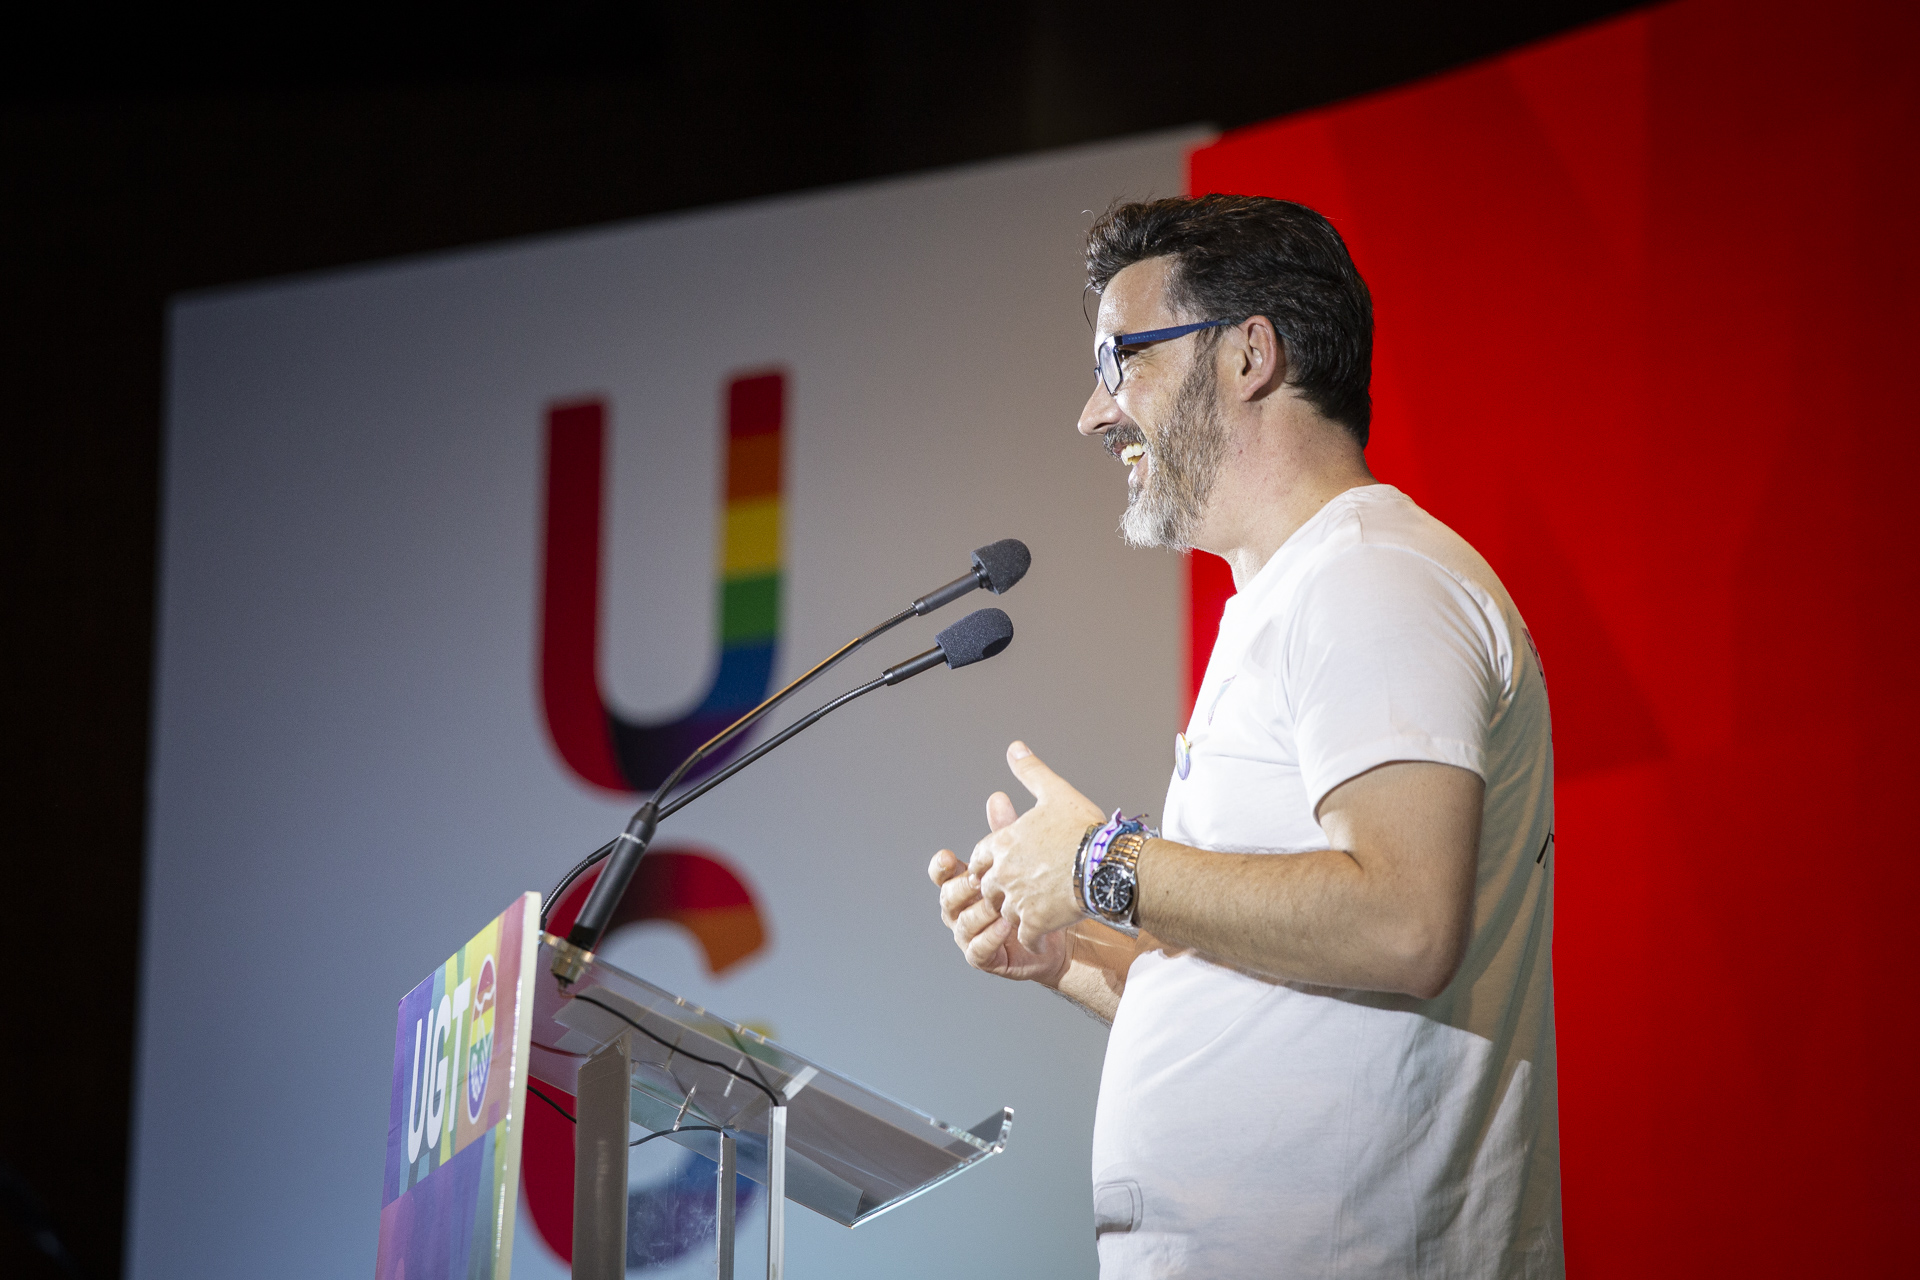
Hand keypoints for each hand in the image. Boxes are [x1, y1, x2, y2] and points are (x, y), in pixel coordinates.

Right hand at [929, 787, 1069, 984]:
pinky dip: (990, 938)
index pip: (942, 873)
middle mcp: (962, 909)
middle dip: (961, 889)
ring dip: (980, 913)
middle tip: (979, 881)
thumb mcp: (1022, 857)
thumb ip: (1006, 832)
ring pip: (962, 924)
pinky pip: (978, 950)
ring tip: (999, 904)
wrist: (1063, 928)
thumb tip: (997, 797)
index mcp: (966, 883)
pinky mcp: (986, 958)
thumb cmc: (1039, 889)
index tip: (949, 857)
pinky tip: (1007, 926)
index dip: (941, 866)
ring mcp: (971, 935)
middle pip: (947, 898)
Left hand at [972, 742, 1105, 948]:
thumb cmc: (1084, 829)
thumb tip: (1015, 748)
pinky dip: (1030, 938)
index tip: (1004, 865)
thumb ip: (1030, 772)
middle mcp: (1004, 873)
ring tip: (1033, 911)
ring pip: (1005, 913)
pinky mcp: (1034, 923)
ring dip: (1015, 913)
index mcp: (1004, 843)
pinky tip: (1041, 936)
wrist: (1107, 864)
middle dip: (1001, 889)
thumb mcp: (1054, 792)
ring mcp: (1017, 900)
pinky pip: (1024, 938)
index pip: (981, 856)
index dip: (992, 861)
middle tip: (1020, 890)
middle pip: (989, 888)